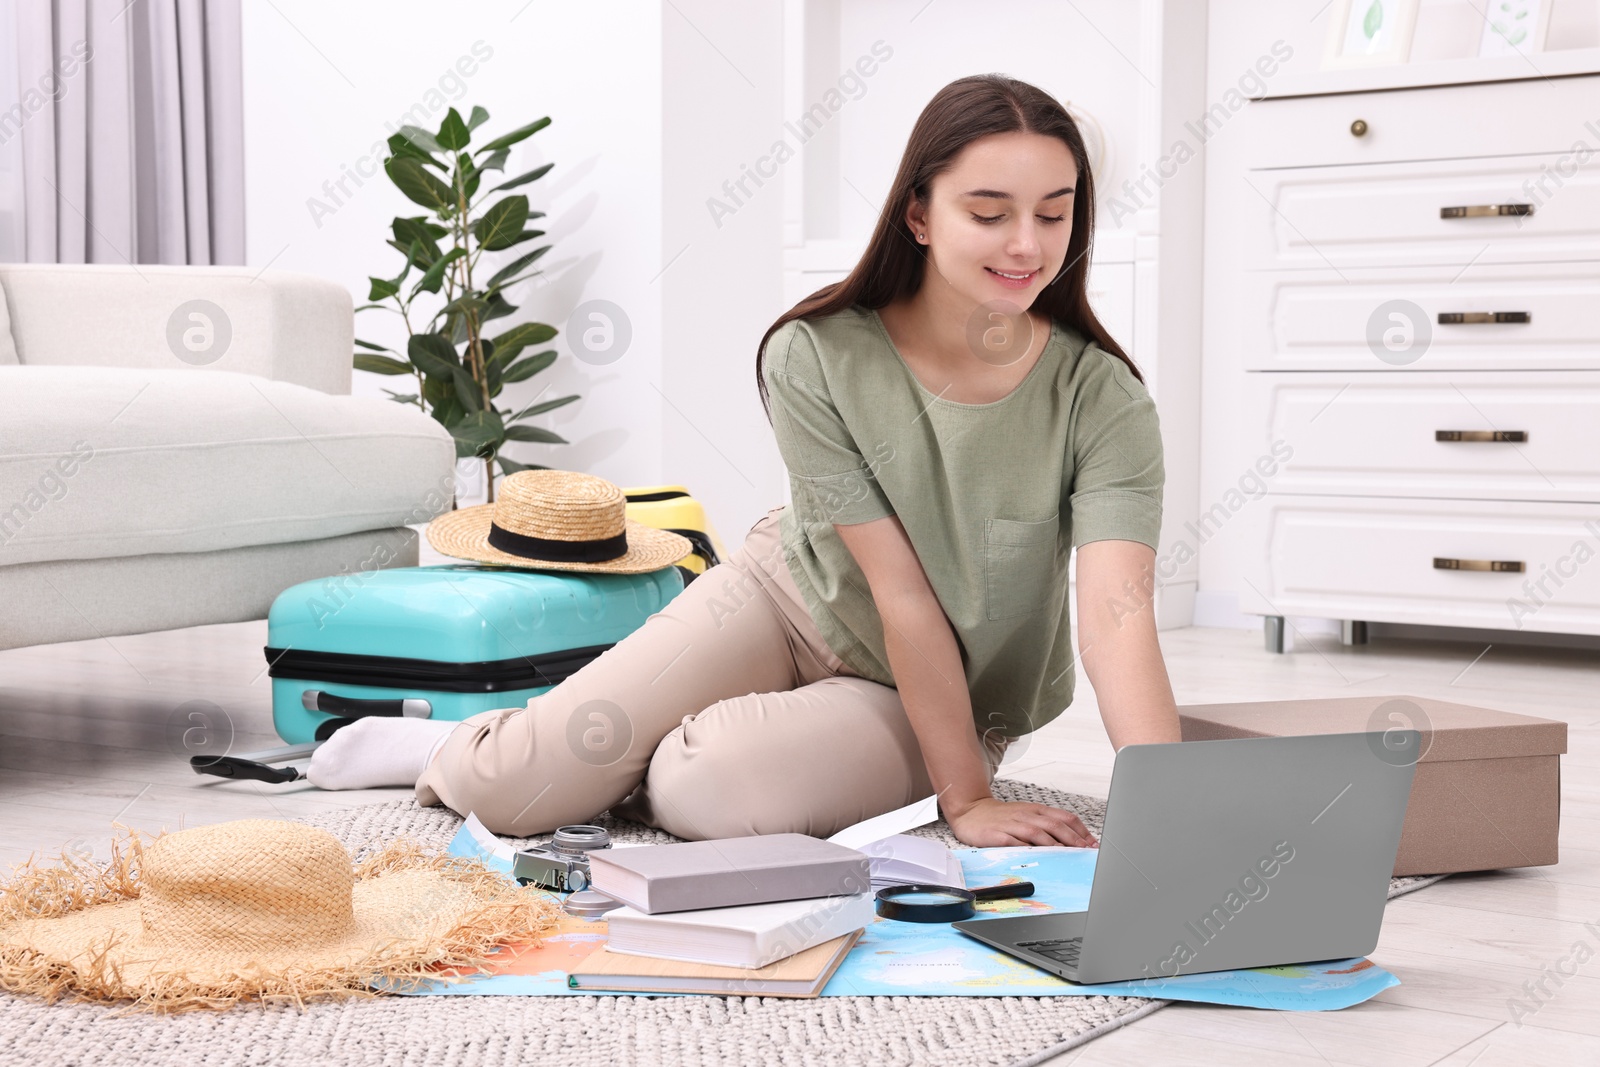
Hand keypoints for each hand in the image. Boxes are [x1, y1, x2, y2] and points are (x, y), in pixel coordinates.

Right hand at [945, 796, 1098, 847]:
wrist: (971, 811)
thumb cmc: (1003, 817)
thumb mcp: (1027, 815)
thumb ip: (1047, 825)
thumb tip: (1074, 840)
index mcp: (1036, 810)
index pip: (1065, 817)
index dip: (1081, 831)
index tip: (1093, 844)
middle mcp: (1027, 815)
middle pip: (1055, 825)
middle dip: (1073, 839)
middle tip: (1086, 852)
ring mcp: (1012, 824)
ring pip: (1037, 833)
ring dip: (1055, 845)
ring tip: (1068, 855)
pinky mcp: (997, 835)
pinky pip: (1014, 842)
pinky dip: (1027, 849)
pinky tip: (1037, 856)